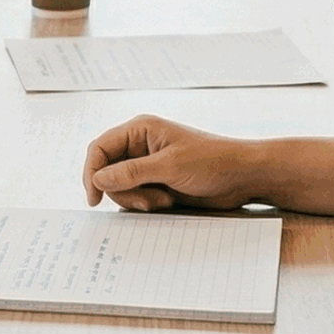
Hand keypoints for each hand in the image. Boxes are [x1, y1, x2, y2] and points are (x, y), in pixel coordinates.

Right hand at [83, 115, 262, 211]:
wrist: (242, 177)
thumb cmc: (211, 162)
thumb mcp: (169, 167)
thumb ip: (131, 173)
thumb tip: (98, 179)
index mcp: (140, 129)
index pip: (100, 148)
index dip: (91, 172)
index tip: (94, 199)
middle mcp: (140, 145)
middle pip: (107, 171)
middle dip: (123, 191)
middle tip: (148, 202)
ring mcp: (147, 165)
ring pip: (120, 187)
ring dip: (137, 199)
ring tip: (163, 201)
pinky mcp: (156, 182)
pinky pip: (135, 196)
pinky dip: (145, 204)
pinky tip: (167, 203)